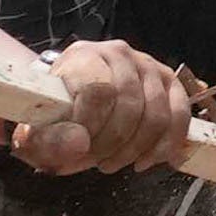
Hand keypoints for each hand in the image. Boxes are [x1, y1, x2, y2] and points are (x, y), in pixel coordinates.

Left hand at [9, 36, 200, 179]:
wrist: (73, 101)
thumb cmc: (56, 117)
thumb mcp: (37, 132)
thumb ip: (48, 141)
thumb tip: (79, 145)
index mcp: (83, 57)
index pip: (97, 90)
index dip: (91, 128)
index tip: (79, 149)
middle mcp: (118, 53)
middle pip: (129, 105)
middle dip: (114, 144)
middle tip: (98, 162)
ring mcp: (148, 65)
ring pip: (156, 114)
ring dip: (136, 149)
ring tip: (114, 163)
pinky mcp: (169, 82)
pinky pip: (179, 116)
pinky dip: (166, 145)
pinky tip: (146, 161)